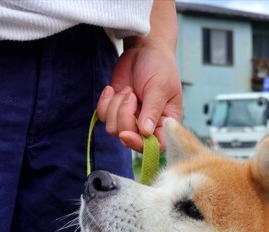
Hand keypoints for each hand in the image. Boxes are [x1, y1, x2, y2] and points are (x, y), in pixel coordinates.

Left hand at [97, 1, 181, 152]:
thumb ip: (152, 110)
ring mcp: (130, 118)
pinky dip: (105, 102)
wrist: (144, 49)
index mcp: (165, 123)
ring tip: (127, 90)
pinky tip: (113, 89)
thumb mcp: (160, 87)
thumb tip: (145, 132)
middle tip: (131, 95)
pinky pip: (103, 117)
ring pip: (113, 129)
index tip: (126, 134)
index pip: (155, 146)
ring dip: (115, 107)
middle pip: (128, 138)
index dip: (139, 145)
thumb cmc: (160, 66)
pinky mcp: (115, 110)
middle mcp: (148, 125)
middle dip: (124, 117)